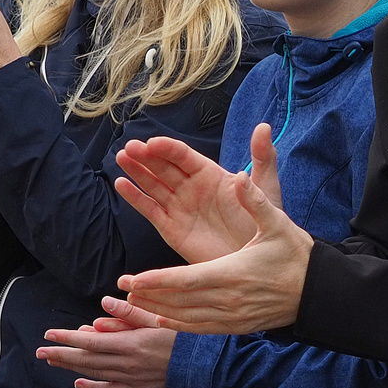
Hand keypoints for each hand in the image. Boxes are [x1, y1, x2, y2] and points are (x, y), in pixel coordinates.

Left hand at [37, 297, 176, 387]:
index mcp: (131, 344)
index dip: (67, 339)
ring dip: (72, 368)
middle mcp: (127, 364)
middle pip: (87, 360)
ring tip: (54, 362)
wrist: (209, 370)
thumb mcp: (162, 320)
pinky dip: (93, 387)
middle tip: (41, 351)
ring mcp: (132, 380)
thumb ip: (131, 313)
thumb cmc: (188, 341)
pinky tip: (80, 383)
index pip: (91, 341)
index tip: (50, 335)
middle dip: (61, 355)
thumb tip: (106, 305)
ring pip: (95, 374)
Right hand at [115, 130, 281, 264]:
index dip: (168, 148)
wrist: (256, 260)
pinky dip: (135, 198)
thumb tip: (264, 126)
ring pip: (153, 185)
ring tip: (122, 157)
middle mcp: (191, 187)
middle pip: (163, 167)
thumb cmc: (263, 222)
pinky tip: (121, 184)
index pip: (184, 156)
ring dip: (136, 171)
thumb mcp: (266, 187)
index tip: (152, 143)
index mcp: (210, 174)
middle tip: (130, 148)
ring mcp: (180, 207)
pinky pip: (151, 211)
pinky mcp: (172, 229)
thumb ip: (262, 157)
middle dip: (146, 157)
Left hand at [117, 173, 312, 333]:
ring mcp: (232, 317)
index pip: (185, 280)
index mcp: (233, 273)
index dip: (156, 281)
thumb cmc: (298, 255)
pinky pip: (201, 329)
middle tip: (123, 291)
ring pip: (187, 319)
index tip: (132, 280)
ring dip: (159, 312)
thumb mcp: (278, 223)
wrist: (320, 292)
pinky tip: (163, 321)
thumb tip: (238, 176)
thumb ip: (255, 201)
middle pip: (179, 303)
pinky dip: (179, 326)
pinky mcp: (237, 326)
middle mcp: (229, 300)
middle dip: (149, 297)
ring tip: (135, 305)